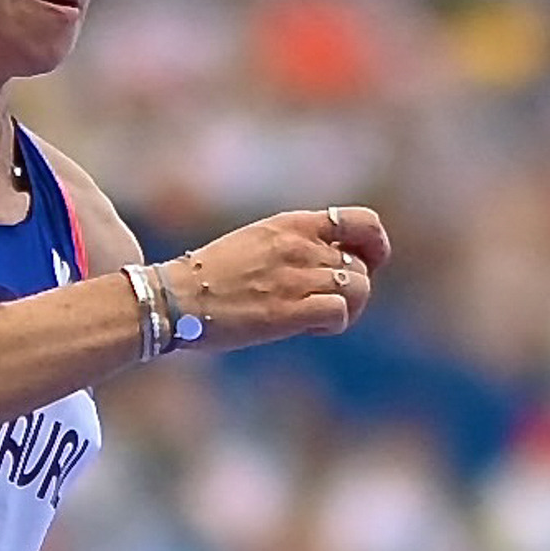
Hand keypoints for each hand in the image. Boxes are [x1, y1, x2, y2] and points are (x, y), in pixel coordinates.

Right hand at [161, 202, 391, 351]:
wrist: (175, 298)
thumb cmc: (210, 277)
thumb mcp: (256, 242)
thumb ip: (295, 247)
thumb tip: (331, 268)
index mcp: (292, 224)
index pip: (364, 222)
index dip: (374, 246)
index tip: (364, 264)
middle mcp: (299, 246)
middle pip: (362, 267)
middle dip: (352, 290)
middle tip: (323, 304)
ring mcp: (296, 276)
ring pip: (359, 289)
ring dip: (346, 309)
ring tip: (317, 318)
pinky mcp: (289, 310)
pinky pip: (340, 314)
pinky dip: (332, 324)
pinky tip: (307, 328)